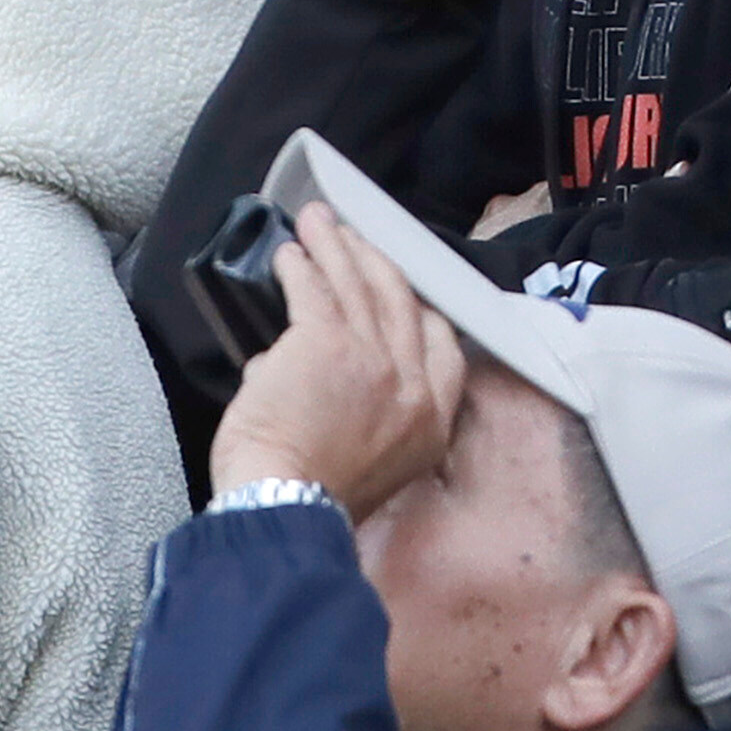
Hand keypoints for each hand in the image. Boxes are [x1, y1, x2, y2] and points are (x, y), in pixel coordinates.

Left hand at [206, 210, 470, 514]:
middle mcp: (411, 386)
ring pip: (359, 284)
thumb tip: (297, 371)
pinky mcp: (325, 340)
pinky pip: (316, 288)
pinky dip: (303, 265)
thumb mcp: (365, 465)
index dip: (423, 311)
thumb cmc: (309, 501)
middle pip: (403, 303)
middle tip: (356, 240)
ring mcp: (372, 358)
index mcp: (428, 422)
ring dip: (337, 246)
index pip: (443, 349)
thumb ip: (355, 415)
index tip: (403, 290)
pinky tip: (291, 253)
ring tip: (317, 222)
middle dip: (378, 263)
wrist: (287, 508)